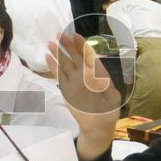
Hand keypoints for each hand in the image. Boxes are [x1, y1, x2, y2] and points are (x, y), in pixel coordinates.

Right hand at [47, 32, 119, 159]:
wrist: (98, 126)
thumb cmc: (108, 110)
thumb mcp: (112, 96)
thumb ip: (104, 82)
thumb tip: (95, 70)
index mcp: (96, 74)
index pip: (88, 56)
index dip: (81, 46)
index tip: (75, 36)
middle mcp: (84, 75)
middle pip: (74, 57)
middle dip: (67, 45)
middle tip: (60, 34)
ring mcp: (73, 82)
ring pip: (65, 64)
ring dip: (58, 53)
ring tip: (50, 42)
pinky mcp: (66, 90)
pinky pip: (58, 76)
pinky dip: (53, 67)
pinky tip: (48, 57)